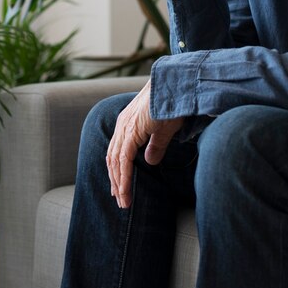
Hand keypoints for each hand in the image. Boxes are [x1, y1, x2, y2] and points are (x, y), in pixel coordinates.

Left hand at [106, 81, 184, 208]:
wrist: (175, 85)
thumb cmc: (173, 102)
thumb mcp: (163, 129)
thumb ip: (155, 145)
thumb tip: (150, 161)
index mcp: (128, 123)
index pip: (117, 152)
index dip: (117, 171)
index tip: (119, 189)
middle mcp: (122, 125)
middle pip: (113, 159)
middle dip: (115, 181)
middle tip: (120, 200)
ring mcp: (125, 128)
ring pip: (116, 162)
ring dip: (118, 183)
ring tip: (123, 201)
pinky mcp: (132, 131)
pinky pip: (123, 160)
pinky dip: (123, 177)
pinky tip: (125, 191)